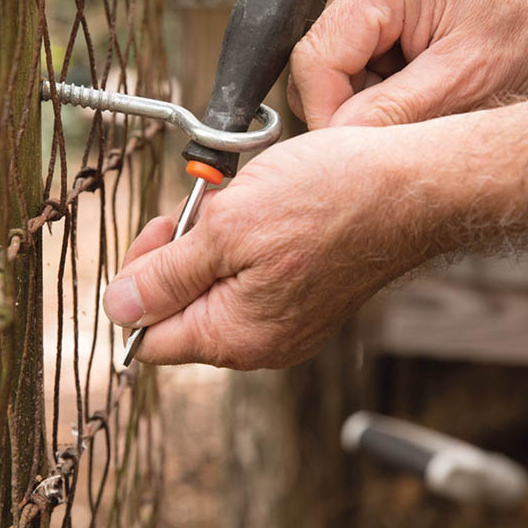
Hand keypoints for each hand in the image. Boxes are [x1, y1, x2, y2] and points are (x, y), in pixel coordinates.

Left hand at [102, 125, 437, 368]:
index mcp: (234, 336)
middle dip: (175, 259)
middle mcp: (258, 342)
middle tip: (200, 211)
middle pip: (178, 314)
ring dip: (208, 247)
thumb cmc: (327, 198)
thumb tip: (116, 310)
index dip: (135, 287)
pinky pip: (245, 281)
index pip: (147, 338)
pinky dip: (239, 247)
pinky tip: (260, 215)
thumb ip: (166, 276)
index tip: (161, 237)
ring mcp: (283, 324)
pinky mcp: (301, 301)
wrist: (411, 185)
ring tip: (237, 207)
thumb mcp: (227, 228)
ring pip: (211, 291)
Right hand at [288, 0, 527, 128]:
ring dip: (360, 100)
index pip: (315, 60)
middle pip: (314, 67)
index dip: (326, 112)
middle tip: (405, 118)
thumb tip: (336, 137)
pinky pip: (341, 68)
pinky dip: (368, 90)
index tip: (351, 151)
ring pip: (324, 73)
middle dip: (349, 106)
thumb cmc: (523, 25)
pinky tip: (408, 83)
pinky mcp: (360, 10)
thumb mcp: (467, 76)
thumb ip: (396, 108)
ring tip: (416, 95)